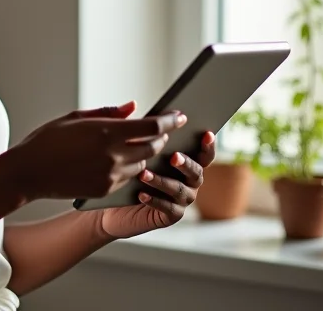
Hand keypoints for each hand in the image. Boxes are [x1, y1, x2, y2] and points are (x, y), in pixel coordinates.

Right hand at [6, 102, 184, 202]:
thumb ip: (108, 112)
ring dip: (147, 153)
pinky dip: (132, 167)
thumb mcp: (75, 117)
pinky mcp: (105, 190)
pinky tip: (126, 159)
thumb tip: (133, 107)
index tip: (178, 115)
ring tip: (145, 144)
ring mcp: (110, 175)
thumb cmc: (48, 139)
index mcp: (106, 132)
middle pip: (153, 146)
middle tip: (162, 128)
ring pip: (144, 164)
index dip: (169, 120)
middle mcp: (112, 155)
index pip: (151, 127)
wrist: (28, 172)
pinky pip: (128, 178)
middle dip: (161, 137)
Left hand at [99, 130, 216, 238]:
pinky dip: (155, 200)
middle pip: (197, 172)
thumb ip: (138, 129)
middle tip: (173, 157)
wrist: (114, 201)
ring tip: (143, 174)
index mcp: (185, 162)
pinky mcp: (170, 216)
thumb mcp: (133, 146)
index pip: (204, 154)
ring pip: (179, 190)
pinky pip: (168, 209)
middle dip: (186, 163)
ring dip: (162, 181)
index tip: (207, 134)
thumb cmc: (127, 168)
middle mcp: (189, 181)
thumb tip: (133, 106)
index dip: (209, 145)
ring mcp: (182, 200)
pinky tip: (140, 194)